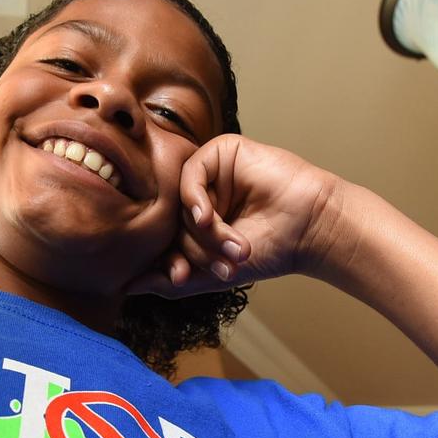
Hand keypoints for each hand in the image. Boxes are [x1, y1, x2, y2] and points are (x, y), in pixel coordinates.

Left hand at [128, 135, 341, 297]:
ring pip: (178, 202)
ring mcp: (210, 173)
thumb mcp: (213, 273)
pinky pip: (189, 174)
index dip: (168, 260)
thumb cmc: (270, 250)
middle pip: (170, 221)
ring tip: (232, 246)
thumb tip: (127, 285)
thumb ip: (169, 282)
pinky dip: (195, 200)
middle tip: (217, 266)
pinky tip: (210, 216)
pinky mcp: (221, 152)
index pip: (164, 238)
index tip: (182, 278)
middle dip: (191, 248)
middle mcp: (199, 195)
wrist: (309, 230)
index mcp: (196, 222)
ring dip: (202, 231)